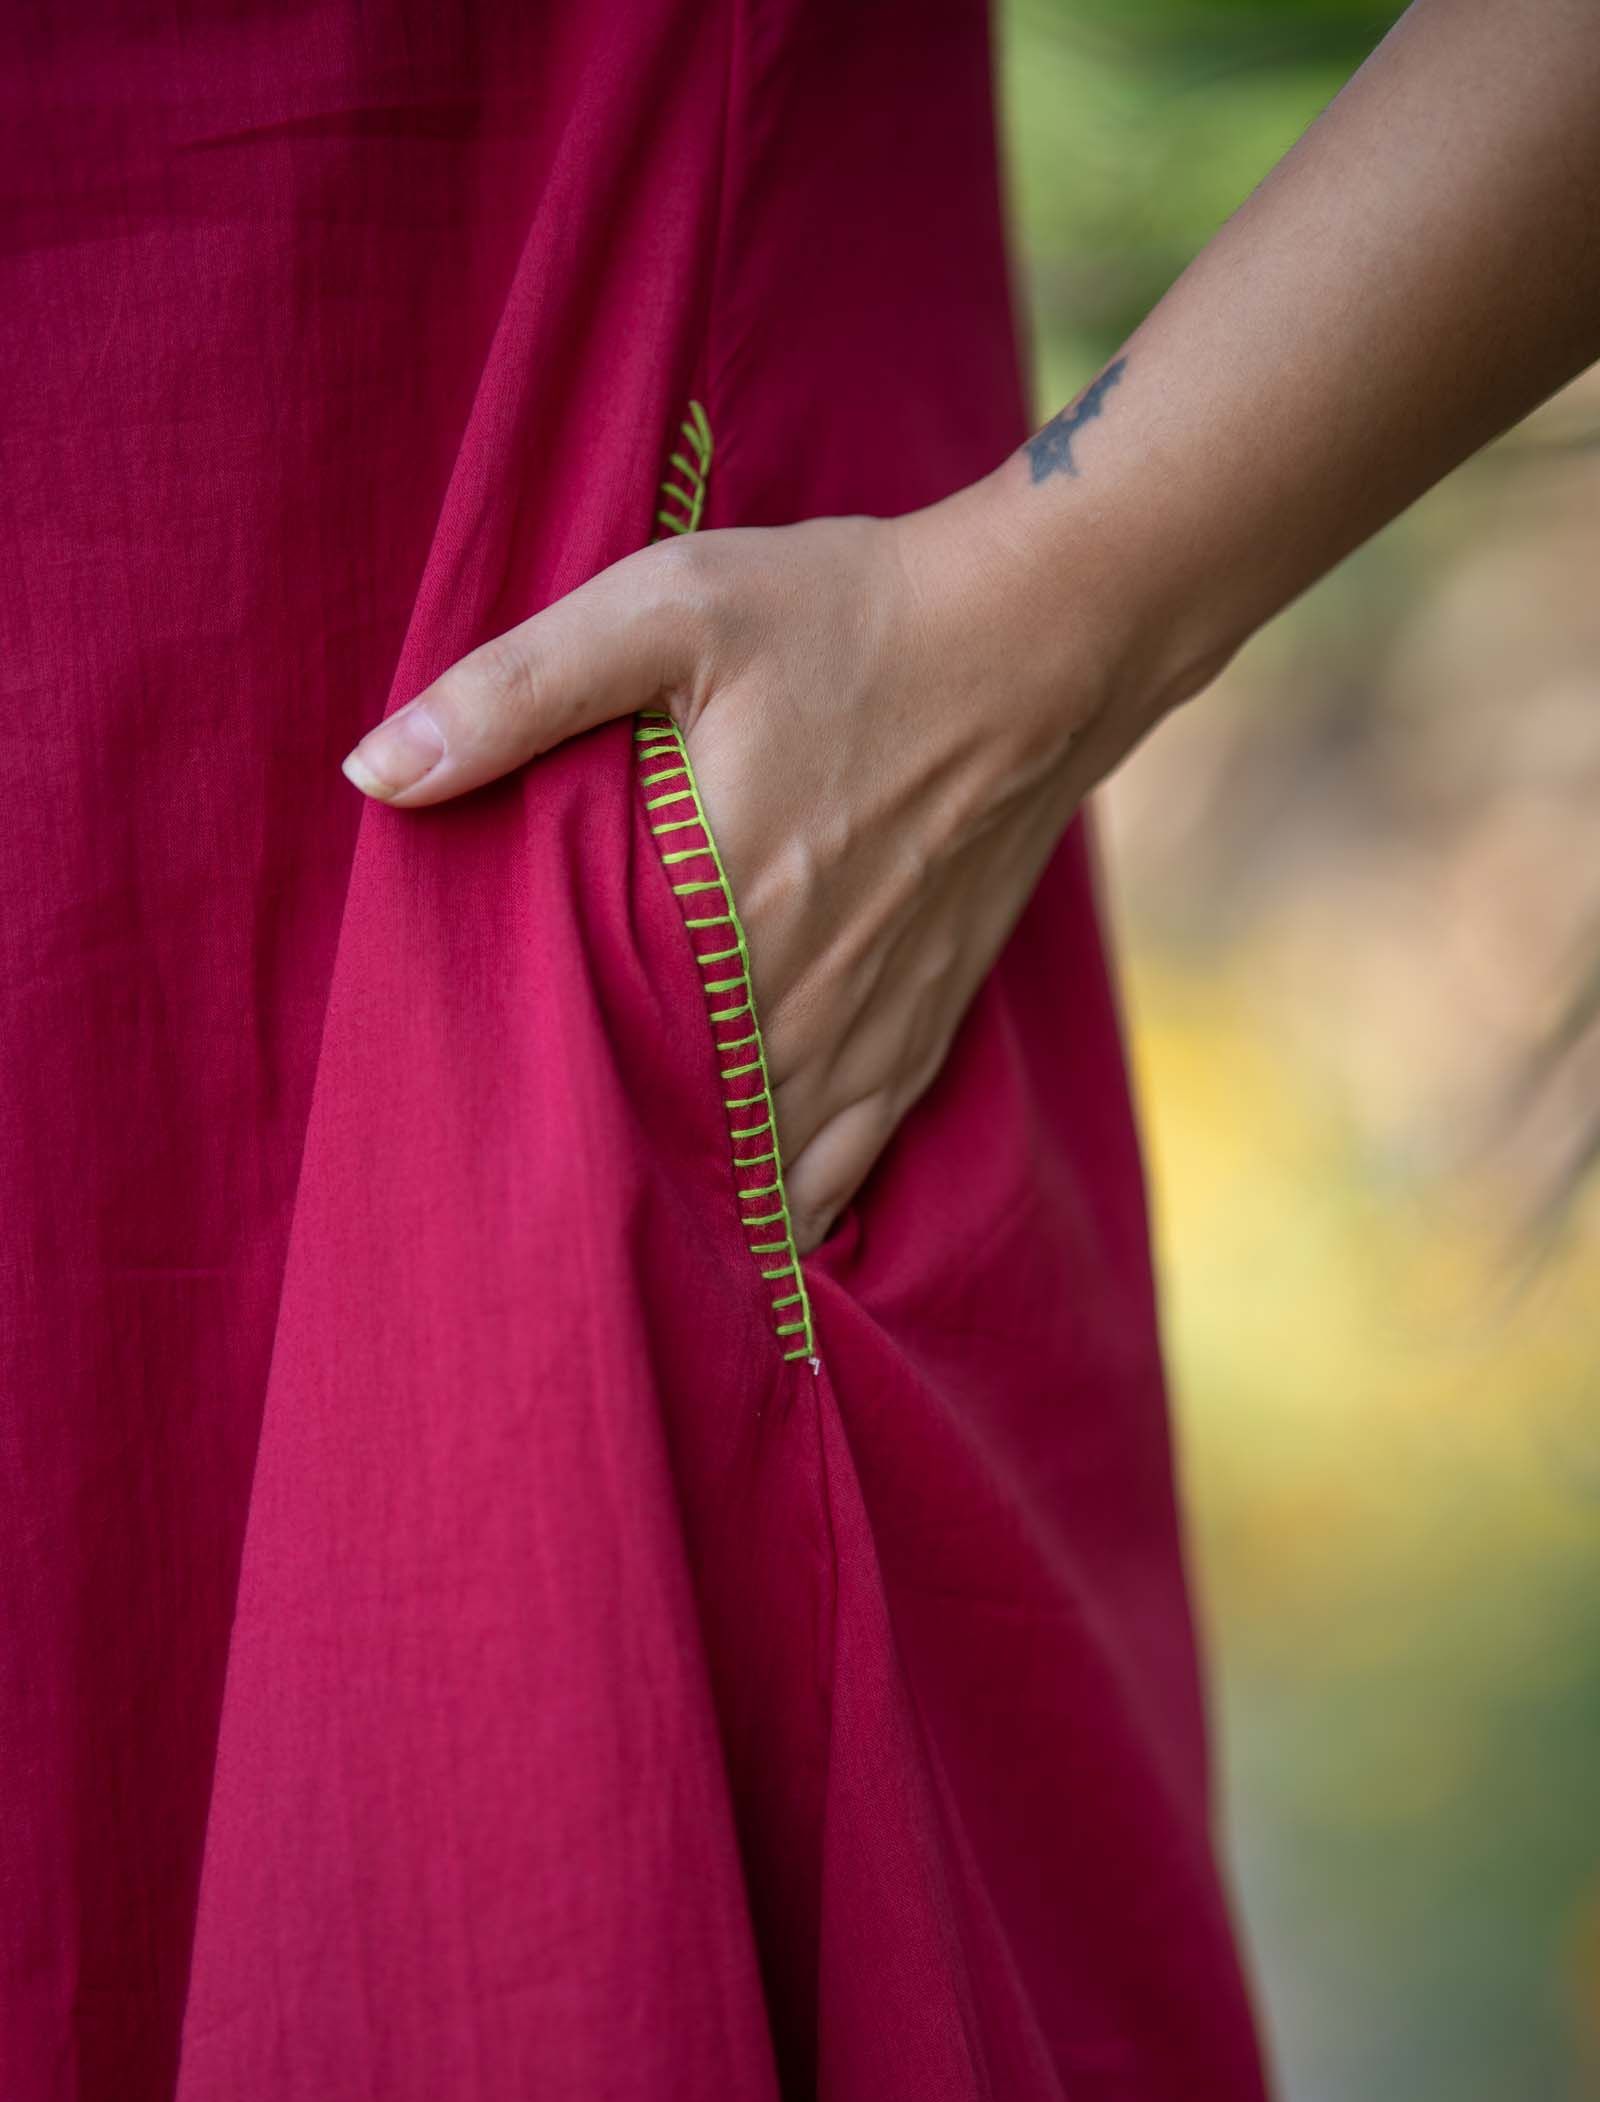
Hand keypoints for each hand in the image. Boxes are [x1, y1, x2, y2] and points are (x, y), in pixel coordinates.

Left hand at [339, 481, 1137, 1252]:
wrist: (1037, 636)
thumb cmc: (845, 616)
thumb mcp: (666, 610)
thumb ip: (517, 691)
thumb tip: (376, 770)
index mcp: (718, 910)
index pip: (603, 1066)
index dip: (539, 1130)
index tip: (475, 1167)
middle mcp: (796, 997)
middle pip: (685, 1139)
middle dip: (615, 1189)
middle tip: (531, 1234)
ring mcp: (869, 1025)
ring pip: (773, 1174)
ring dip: (706, 1214)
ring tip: (634, 1262)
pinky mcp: (924, 1026)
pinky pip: (854, 1160)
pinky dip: (800, 1206)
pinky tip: (759, 1240)